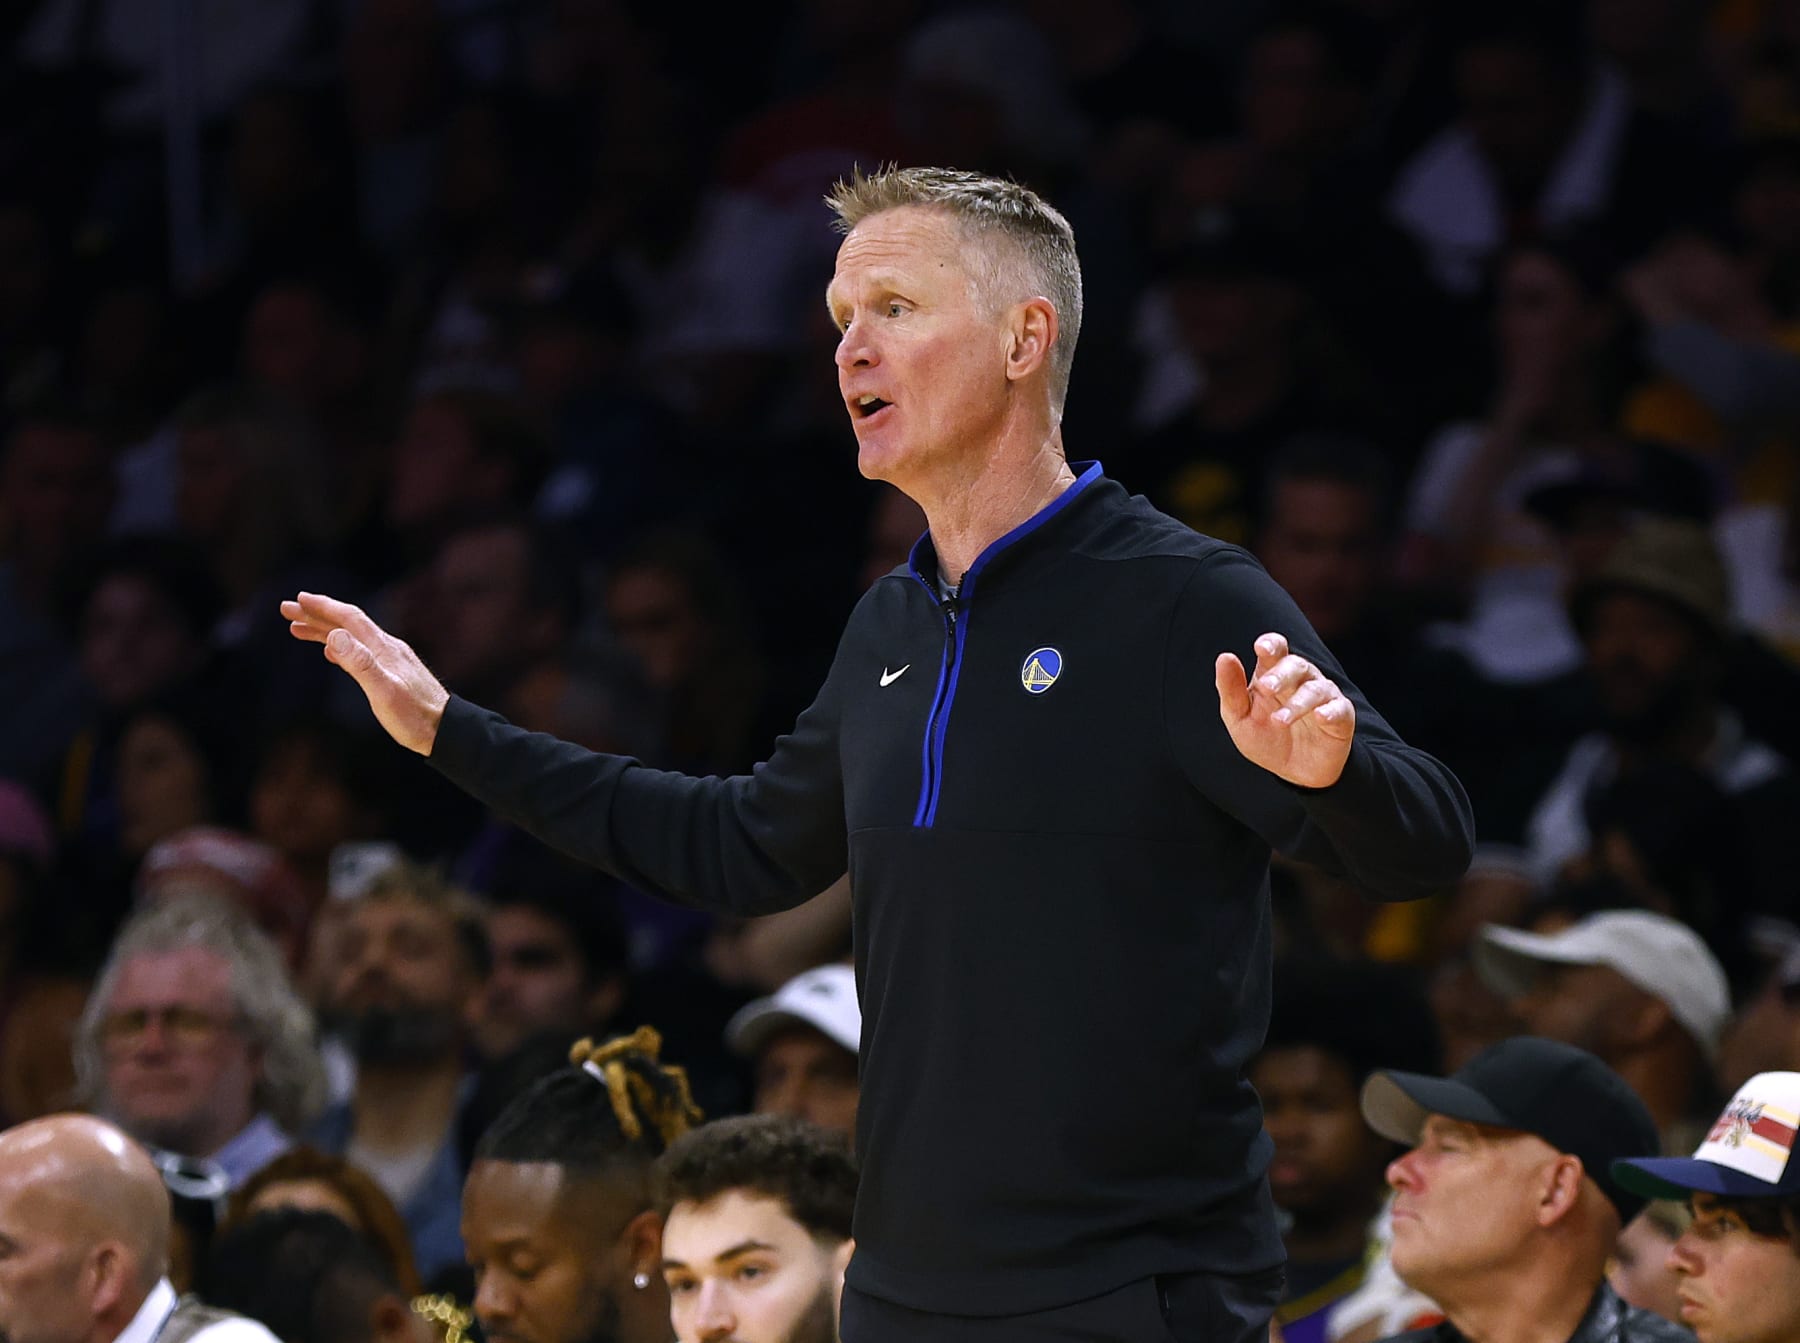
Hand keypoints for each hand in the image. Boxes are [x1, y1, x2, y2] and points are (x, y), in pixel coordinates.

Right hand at [281, 592, 448, 754]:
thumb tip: (334, 636)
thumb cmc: (415, 717)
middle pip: (348, 624)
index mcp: (383, 649)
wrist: (446, 730)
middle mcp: (387, 648)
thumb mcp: (383, 691)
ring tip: (298, 629)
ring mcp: (391, 660)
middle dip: (316, 615)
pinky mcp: (393, 673)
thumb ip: (359, 663)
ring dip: (324, 630)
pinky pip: (360, 652)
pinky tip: (331, 653)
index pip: (350, 619)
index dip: (323, 607)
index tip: (298, 600)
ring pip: (352, 638)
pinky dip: (340, 648)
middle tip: (287, 610)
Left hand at [1214, 632, 1353, 787]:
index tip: (1261, 648)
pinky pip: (1339, 709)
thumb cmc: (1266, 738)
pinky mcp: (1341, 717)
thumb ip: (1231, 689)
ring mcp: (1323, 696)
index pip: (1276, 649)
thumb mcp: (1239, 718)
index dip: (1271, 644)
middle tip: (1266, 687)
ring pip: (1315, 688)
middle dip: (1281, 674)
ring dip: (1298, 702)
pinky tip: (1320, 717)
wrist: (1295, 772)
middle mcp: (1301, 679)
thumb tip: (1225, 657)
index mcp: (1274, 673)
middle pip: (1296, 665)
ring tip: (1280, 720)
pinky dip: (1330, 712)